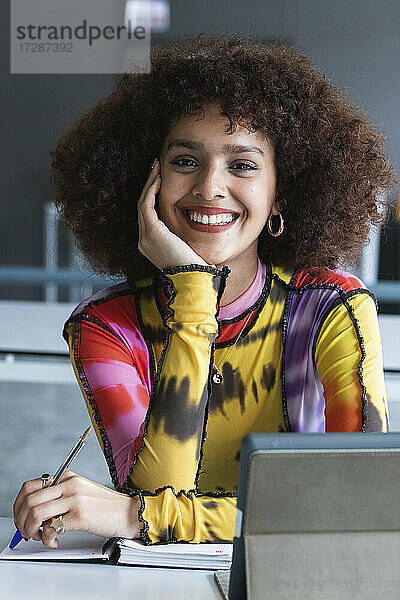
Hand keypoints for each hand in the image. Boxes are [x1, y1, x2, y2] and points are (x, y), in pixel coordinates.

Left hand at [13, 471, 140, 547]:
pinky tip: (55, 542)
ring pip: (36, 514)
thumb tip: (34, 512)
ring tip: (40, 538)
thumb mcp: (80, 493)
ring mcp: (74, 499)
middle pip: (29, 500)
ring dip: (31, 531)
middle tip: (28, 532)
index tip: (22, 519)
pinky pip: (51, 528)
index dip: (19, 506)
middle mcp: (69, 485)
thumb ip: (60, 496)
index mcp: (67, 477)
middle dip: (22, 521)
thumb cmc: (105, 507)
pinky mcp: (80, 515)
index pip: (30, 487)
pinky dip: (47, 539)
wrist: (129, 513)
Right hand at [137, 158, 214, 269]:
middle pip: (143, 206)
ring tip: (156, 167)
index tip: (160, 181)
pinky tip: (159, 179)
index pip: (149, 215)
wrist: (194, 280)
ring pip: (143, 203)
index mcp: (152, 245)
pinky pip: (146, 205)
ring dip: (149, 183)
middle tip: (156, 167)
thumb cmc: (197, 269)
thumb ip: (188, 237)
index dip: (153, 196)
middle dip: (149, 185)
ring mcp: (146, 237)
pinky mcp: (152, 232)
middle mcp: (144, 241)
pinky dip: (151, 191)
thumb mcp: (190, 250)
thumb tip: (204, 227)